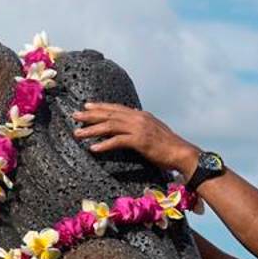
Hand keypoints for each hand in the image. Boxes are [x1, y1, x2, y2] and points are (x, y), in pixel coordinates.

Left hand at [72, 102, 199, 173]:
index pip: (117, 108)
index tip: (87, 106)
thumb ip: (141, 125)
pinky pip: (117, 141)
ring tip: (78, 134)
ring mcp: (139, 128)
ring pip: (110, 126)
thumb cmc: (168, 146)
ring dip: (92, 129)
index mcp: (141, 115)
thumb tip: (131, 122)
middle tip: (75, 116)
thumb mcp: (154, 130)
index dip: (101, 106)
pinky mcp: (140, 141)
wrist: (182, 153)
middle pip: (110, 114)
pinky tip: (93, 148)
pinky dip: (104, 144)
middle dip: (90, 115)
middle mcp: (138, 118)